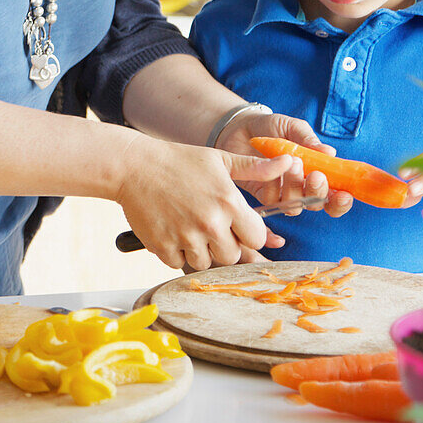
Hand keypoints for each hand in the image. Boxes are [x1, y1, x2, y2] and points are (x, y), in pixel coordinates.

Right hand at [114, 135, 295, 270]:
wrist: (133, 166)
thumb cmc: (178, 160)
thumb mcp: (220, 159)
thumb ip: (256, 168)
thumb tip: (288, 163)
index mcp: (229, 203)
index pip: (256, 239)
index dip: (247, 234)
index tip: (235, 226)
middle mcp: (210, 223)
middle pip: (233, 256)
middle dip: (225, 245)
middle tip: (209, 227)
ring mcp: (186, 237)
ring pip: (206, 263)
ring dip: (201, 252)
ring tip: (189, 228)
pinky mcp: (163, 247)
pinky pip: (179, 264)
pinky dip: (177, 253)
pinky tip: (172, 232)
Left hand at [216, 111, 353, 218]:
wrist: (241, 127)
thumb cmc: (272, 127)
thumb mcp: (293, 128)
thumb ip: (309, 140)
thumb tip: (330, 153)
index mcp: (318, 173)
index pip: (335, 196)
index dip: (341, 201)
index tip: (345, 194)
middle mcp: (302, 188)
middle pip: (317, 204)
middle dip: (319, 192)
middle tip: (316, 175)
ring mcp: (282, 193)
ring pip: (295, 204)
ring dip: (296, 186)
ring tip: (292, 162)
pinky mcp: (263, 195)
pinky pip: (272, 200)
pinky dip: (274, 187)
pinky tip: (273, 169)